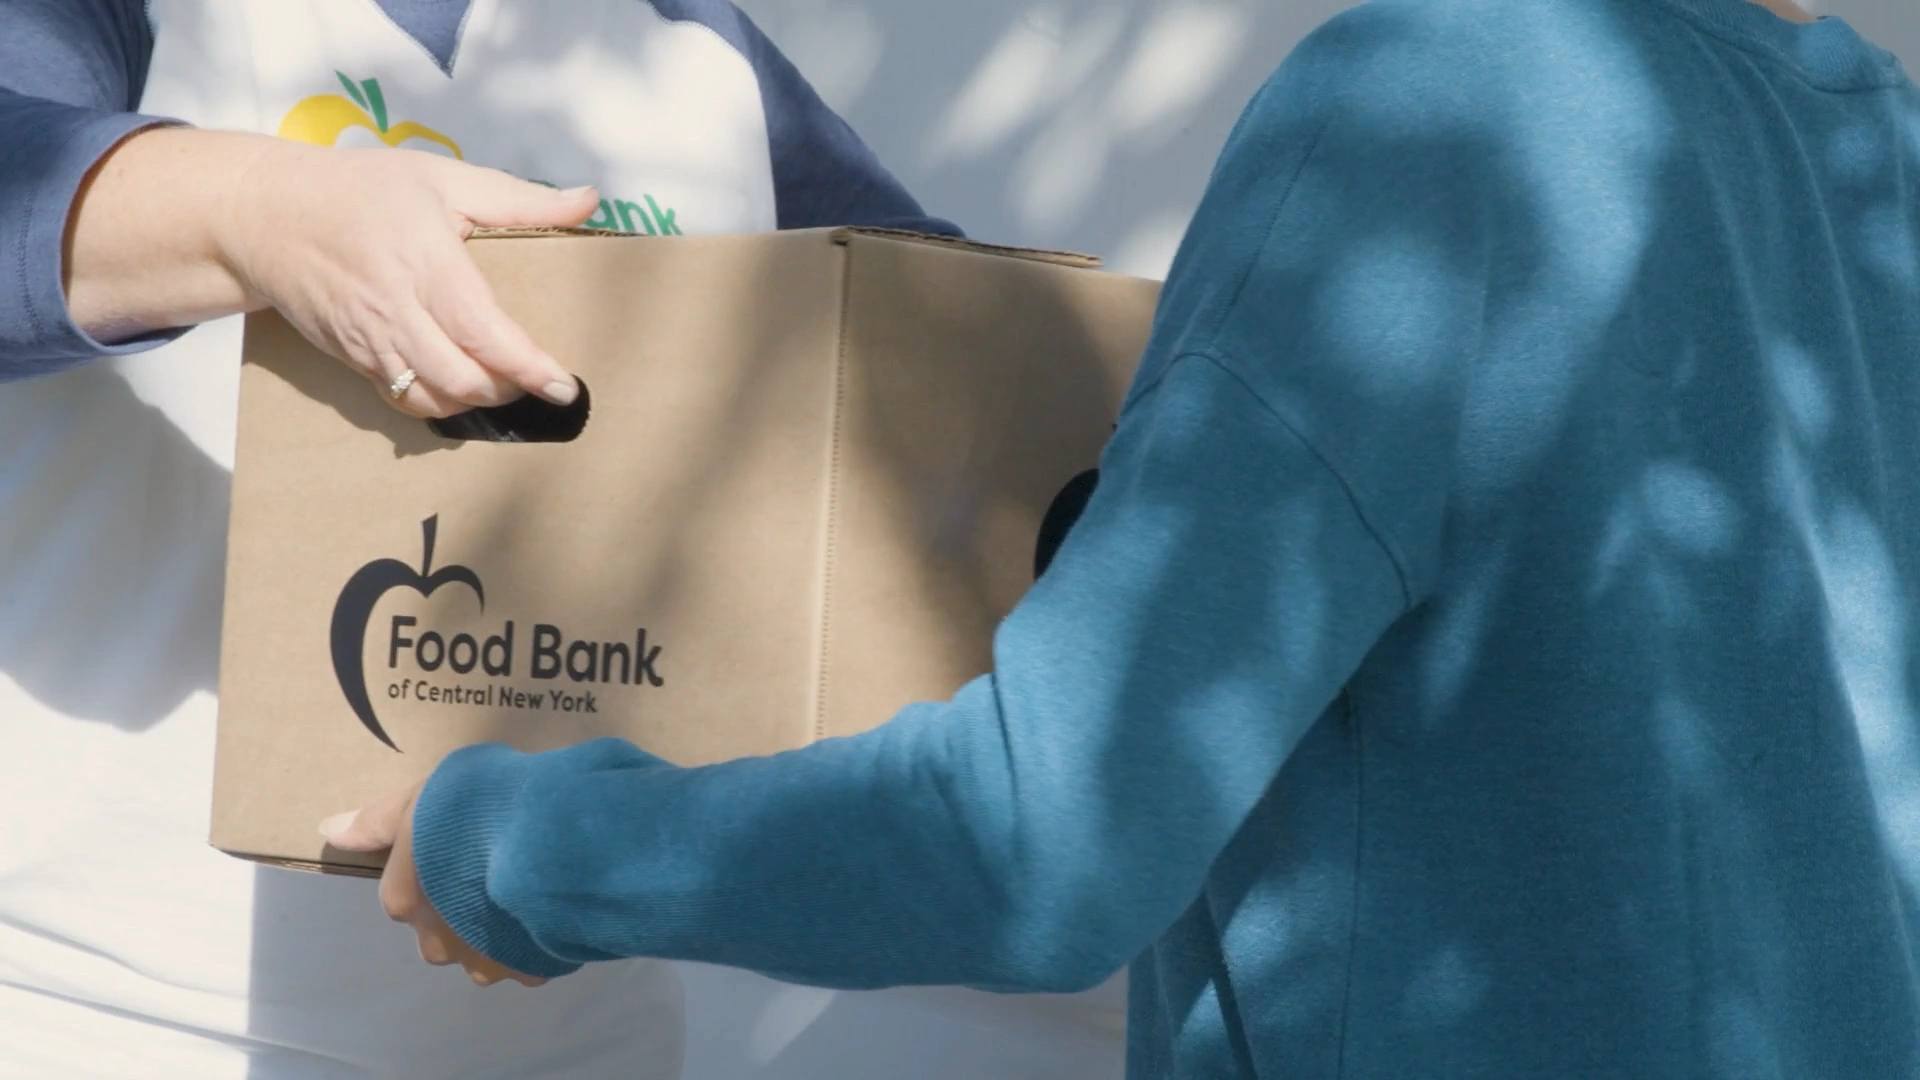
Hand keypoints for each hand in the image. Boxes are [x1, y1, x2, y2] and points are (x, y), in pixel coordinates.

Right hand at [220, 139, 599, 417]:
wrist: (264, 214)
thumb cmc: (361, 190)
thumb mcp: (442, 177)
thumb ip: (520, 198)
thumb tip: (590, 201)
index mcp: (425, 264)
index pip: (484, 332)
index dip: (529, 367)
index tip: (565, 385)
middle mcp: (396, 311)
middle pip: (462, 379)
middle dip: (508, 390)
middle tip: (539, 381)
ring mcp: (370, 341)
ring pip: (431, 399)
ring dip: (475, 403)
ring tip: (504, 386)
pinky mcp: (352, 358)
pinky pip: (400, 399)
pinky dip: (438, 404)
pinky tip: (460, 389)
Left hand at [320, 784, 547, 987]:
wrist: (547, 843)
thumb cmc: (476, 813)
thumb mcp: (421, 799)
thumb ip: (380, 821)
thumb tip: (330, 832)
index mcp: (405, 902)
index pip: (406, 894)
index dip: (433, 872)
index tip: (460, 851)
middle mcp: (437, 944)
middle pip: (444, 933)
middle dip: (462, 913)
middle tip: (493, 871)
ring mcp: (485, 963)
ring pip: (487, 953)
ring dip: (500, 932)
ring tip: (527, 892)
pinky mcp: (531, 971)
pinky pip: (531, 959)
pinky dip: (538, 940)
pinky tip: (552, 908)